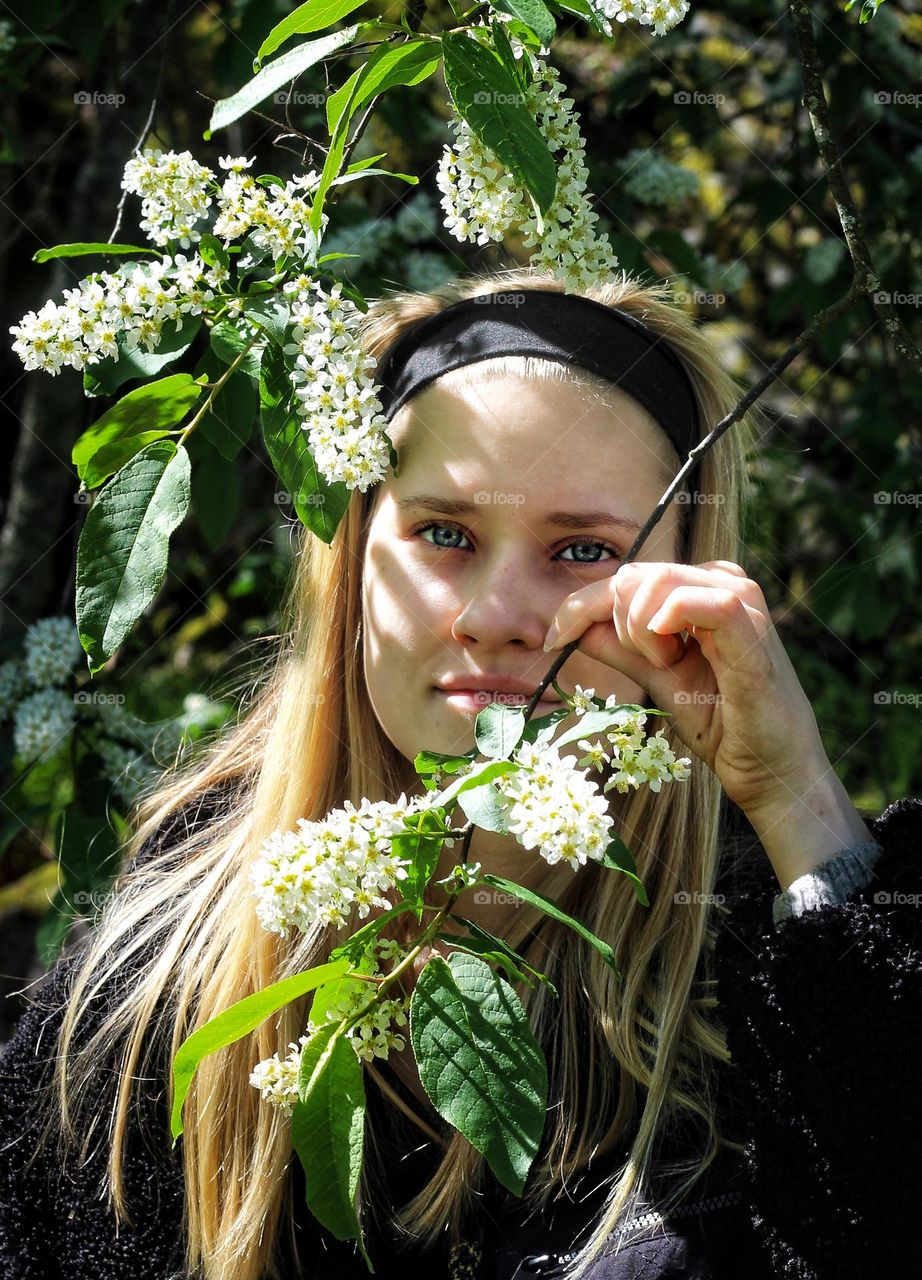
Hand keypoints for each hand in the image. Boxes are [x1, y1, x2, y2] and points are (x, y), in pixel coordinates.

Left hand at [543, 559, 829, 817]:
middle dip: (613, 621)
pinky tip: (667, 654)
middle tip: (644, 664)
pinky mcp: (751, 629)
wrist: (769, 771)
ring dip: (640, 628)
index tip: (551, 641)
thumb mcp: (657, 680)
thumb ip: (620, 648)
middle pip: (635, 574)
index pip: (628, 576)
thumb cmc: (722, 723)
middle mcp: (723, 584)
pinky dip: (665, 622)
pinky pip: (697, 600)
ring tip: (664, 665)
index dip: (580, 604)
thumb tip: (574, 626)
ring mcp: (742, 603)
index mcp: (701, 590)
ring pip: (657, 579)